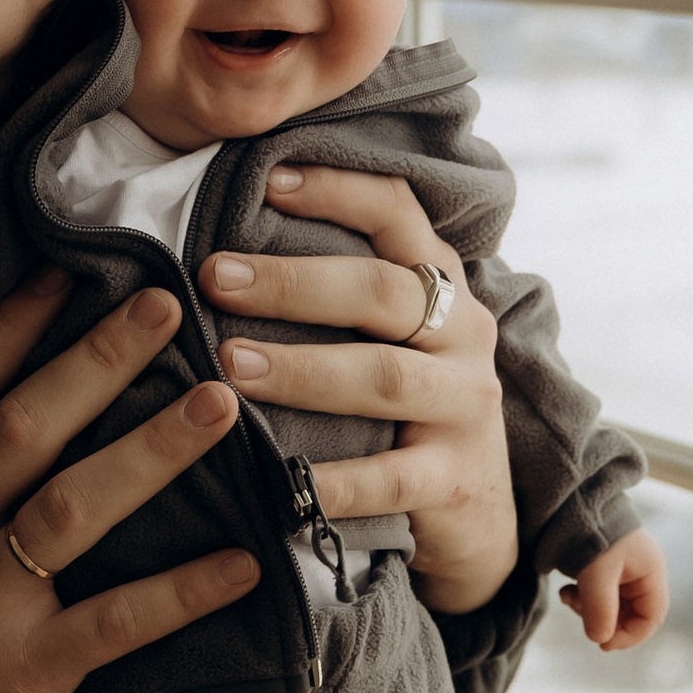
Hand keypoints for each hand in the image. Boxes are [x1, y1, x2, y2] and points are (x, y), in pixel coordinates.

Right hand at [0, 272, 259, 692]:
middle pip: (22, 430)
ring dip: (151, 449)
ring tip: (221, 402)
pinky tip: (244, 560)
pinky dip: (181, 590)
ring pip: (70, 508)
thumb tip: (26, 391)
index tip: (70, 269)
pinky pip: (115, 622)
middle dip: (97, 360)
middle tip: (168, 304)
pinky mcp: (24, 676)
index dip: (10, 326)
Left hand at [197, 166, 516, 615]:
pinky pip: (390, 479)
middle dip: (294, 283)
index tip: (267, 180)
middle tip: (216, 277)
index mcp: (440, 285)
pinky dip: (335, 481)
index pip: (397, 213)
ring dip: (303, 370)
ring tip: (232, 364)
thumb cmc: (402, 408)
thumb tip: (222, 249)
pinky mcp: (456, 480)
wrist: (477, 512)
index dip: (338, 189)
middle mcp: (463, 334)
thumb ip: (336, 292)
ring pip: (384, 377)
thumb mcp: (388, 338)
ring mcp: (465, 406)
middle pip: (382, 291)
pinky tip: (284, 480)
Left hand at [561, 527, 668, 649]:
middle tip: (581, 616)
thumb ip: (600, 608)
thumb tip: (600, 640)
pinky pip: (598, 593)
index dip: (631, 635)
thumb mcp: (596, 573)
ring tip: (570, 596)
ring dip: (590, 609)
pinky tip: (568, 589)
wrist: (571, 500)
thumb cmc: (591, 532)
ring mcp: (623, 568)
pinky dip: (584, 598)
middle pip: (631, 613)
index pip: (652, 616)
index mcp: (650, 571)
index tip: (604, 644)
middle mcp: (641, 571)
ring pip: (612, 605)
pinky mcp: (604, 566)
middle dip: (605, 620)